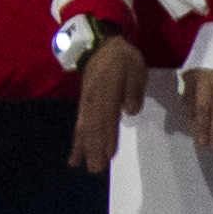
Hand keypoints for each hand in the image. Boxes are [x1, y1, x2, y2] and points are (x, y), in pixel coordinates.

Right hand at [75, 36, 150, 170]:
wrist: (103, 44)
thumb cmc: (123, 59)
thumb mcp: (136, 70)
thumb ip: (133, 90)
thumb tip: (130, 110)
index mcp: (108, 91)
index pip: (108, 117)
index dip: (108, 135)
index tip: (108, 154)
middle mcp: (94, 98)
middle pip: (93, 125)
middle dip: (93, 148)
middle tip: (94, 169)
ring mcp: (87, 101)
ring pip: (85, 126)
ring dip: (84, 146)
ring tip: (81, 164)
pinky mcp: (85, 103)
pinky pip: (80, 122)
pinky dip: (78, 138)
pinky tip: (77, 152)